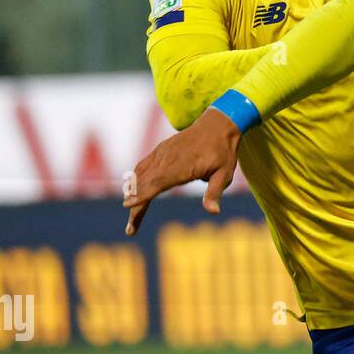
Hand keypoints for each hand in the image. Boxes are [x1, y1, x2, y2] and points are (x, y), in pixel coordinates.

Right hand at [123, 107, 241, 234]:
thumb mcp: (225, 173)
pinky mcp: (160, 150)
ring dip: (132, 195)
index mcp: (182, 166)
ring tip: (130, 216)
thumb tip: (213, 211)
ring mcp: (162, 153)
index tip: (128, 205)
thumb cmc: (223, 151)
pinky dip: (134, 179)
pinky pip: (142, 166)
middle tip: (131, 229)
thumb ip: (215, 192)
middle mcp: (167, 159)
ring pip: (140, 175)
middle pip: (145, 183)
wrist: (217, 124)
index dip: (142, 194)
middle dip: (135, 205)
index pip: (158, 182)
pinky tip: (131, 191)